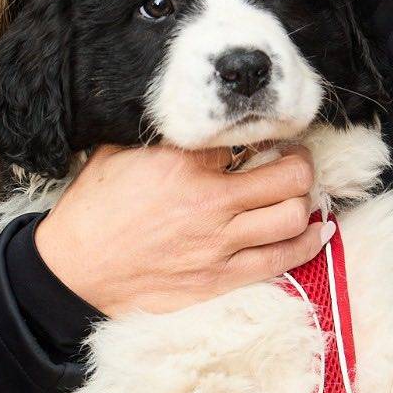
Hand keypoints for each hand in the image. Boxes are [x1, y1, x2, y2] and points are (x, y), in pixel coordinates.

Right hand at [34, 141, 329, 315]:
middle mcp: (209, 202)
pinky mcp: (220, 278)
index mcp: (182, 163)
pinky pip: (282, 259)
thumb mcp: (118, 152)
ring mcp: (219, 244)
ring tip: (300, 194)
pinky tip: (317, 230)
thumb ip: (160, 134)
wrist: (75, 272)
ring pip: (293, 216)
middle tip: (294, 160)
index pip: (246, 136)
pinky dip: (308, 242)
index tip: (264, 131)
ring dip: (305, 202)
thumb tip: (189, 114)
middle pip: (290, 176)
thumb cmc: (93, 209)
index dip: (261, 131)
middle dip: (301, 164)